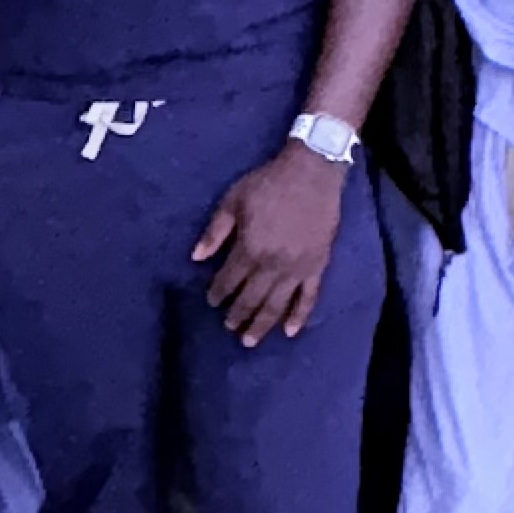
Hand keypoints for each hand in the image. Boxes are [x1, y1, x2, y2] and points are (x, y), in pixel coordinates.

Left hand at [193, 143, 345, 345]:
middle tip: (229, 327)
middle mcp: (272, 265)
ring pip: (276, 305)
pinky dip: (299, 316)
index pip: (229, 280)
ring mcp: (297, 268)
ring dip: (262, 325)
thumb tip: (196, 258)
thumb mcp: (234, 200)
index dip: (218, 293)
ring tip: (249, 340)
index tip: (211, 302)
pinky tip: (290, 331)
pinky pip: (308, 297)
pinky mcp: (317, 266)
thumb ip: (215, 231)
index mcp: (250, 248)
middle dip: (237, 315)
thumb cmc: (269, 183)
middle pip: (251, 299)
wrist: (312, 171)